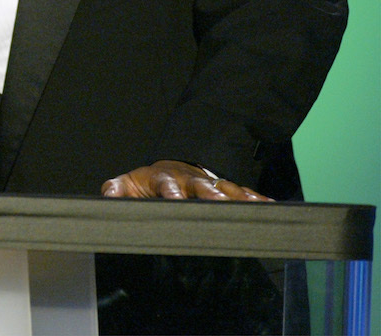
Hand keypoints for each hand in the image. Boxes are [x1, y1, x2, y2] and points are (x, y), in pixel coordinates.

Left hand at [101, 160, 270, 200]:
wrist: (170, 172)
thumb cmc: (147, 184)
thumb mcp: (128, 184)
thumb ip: (117, 190)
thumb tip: (109, 193)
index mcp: (164, 178)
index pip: (166, 184)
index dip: (170, 192)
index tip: (174, 200)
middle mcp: (190, 180)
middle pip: (201, 186)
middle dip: (210, 195)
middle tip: (218, 205)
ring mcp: (209, 184)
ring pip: (225, 189)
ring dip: (236, 198)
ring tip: (250, 208)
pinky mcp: (225, 190)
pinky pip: (244, 194)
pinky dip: (257, 200)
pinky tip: (271, 207)